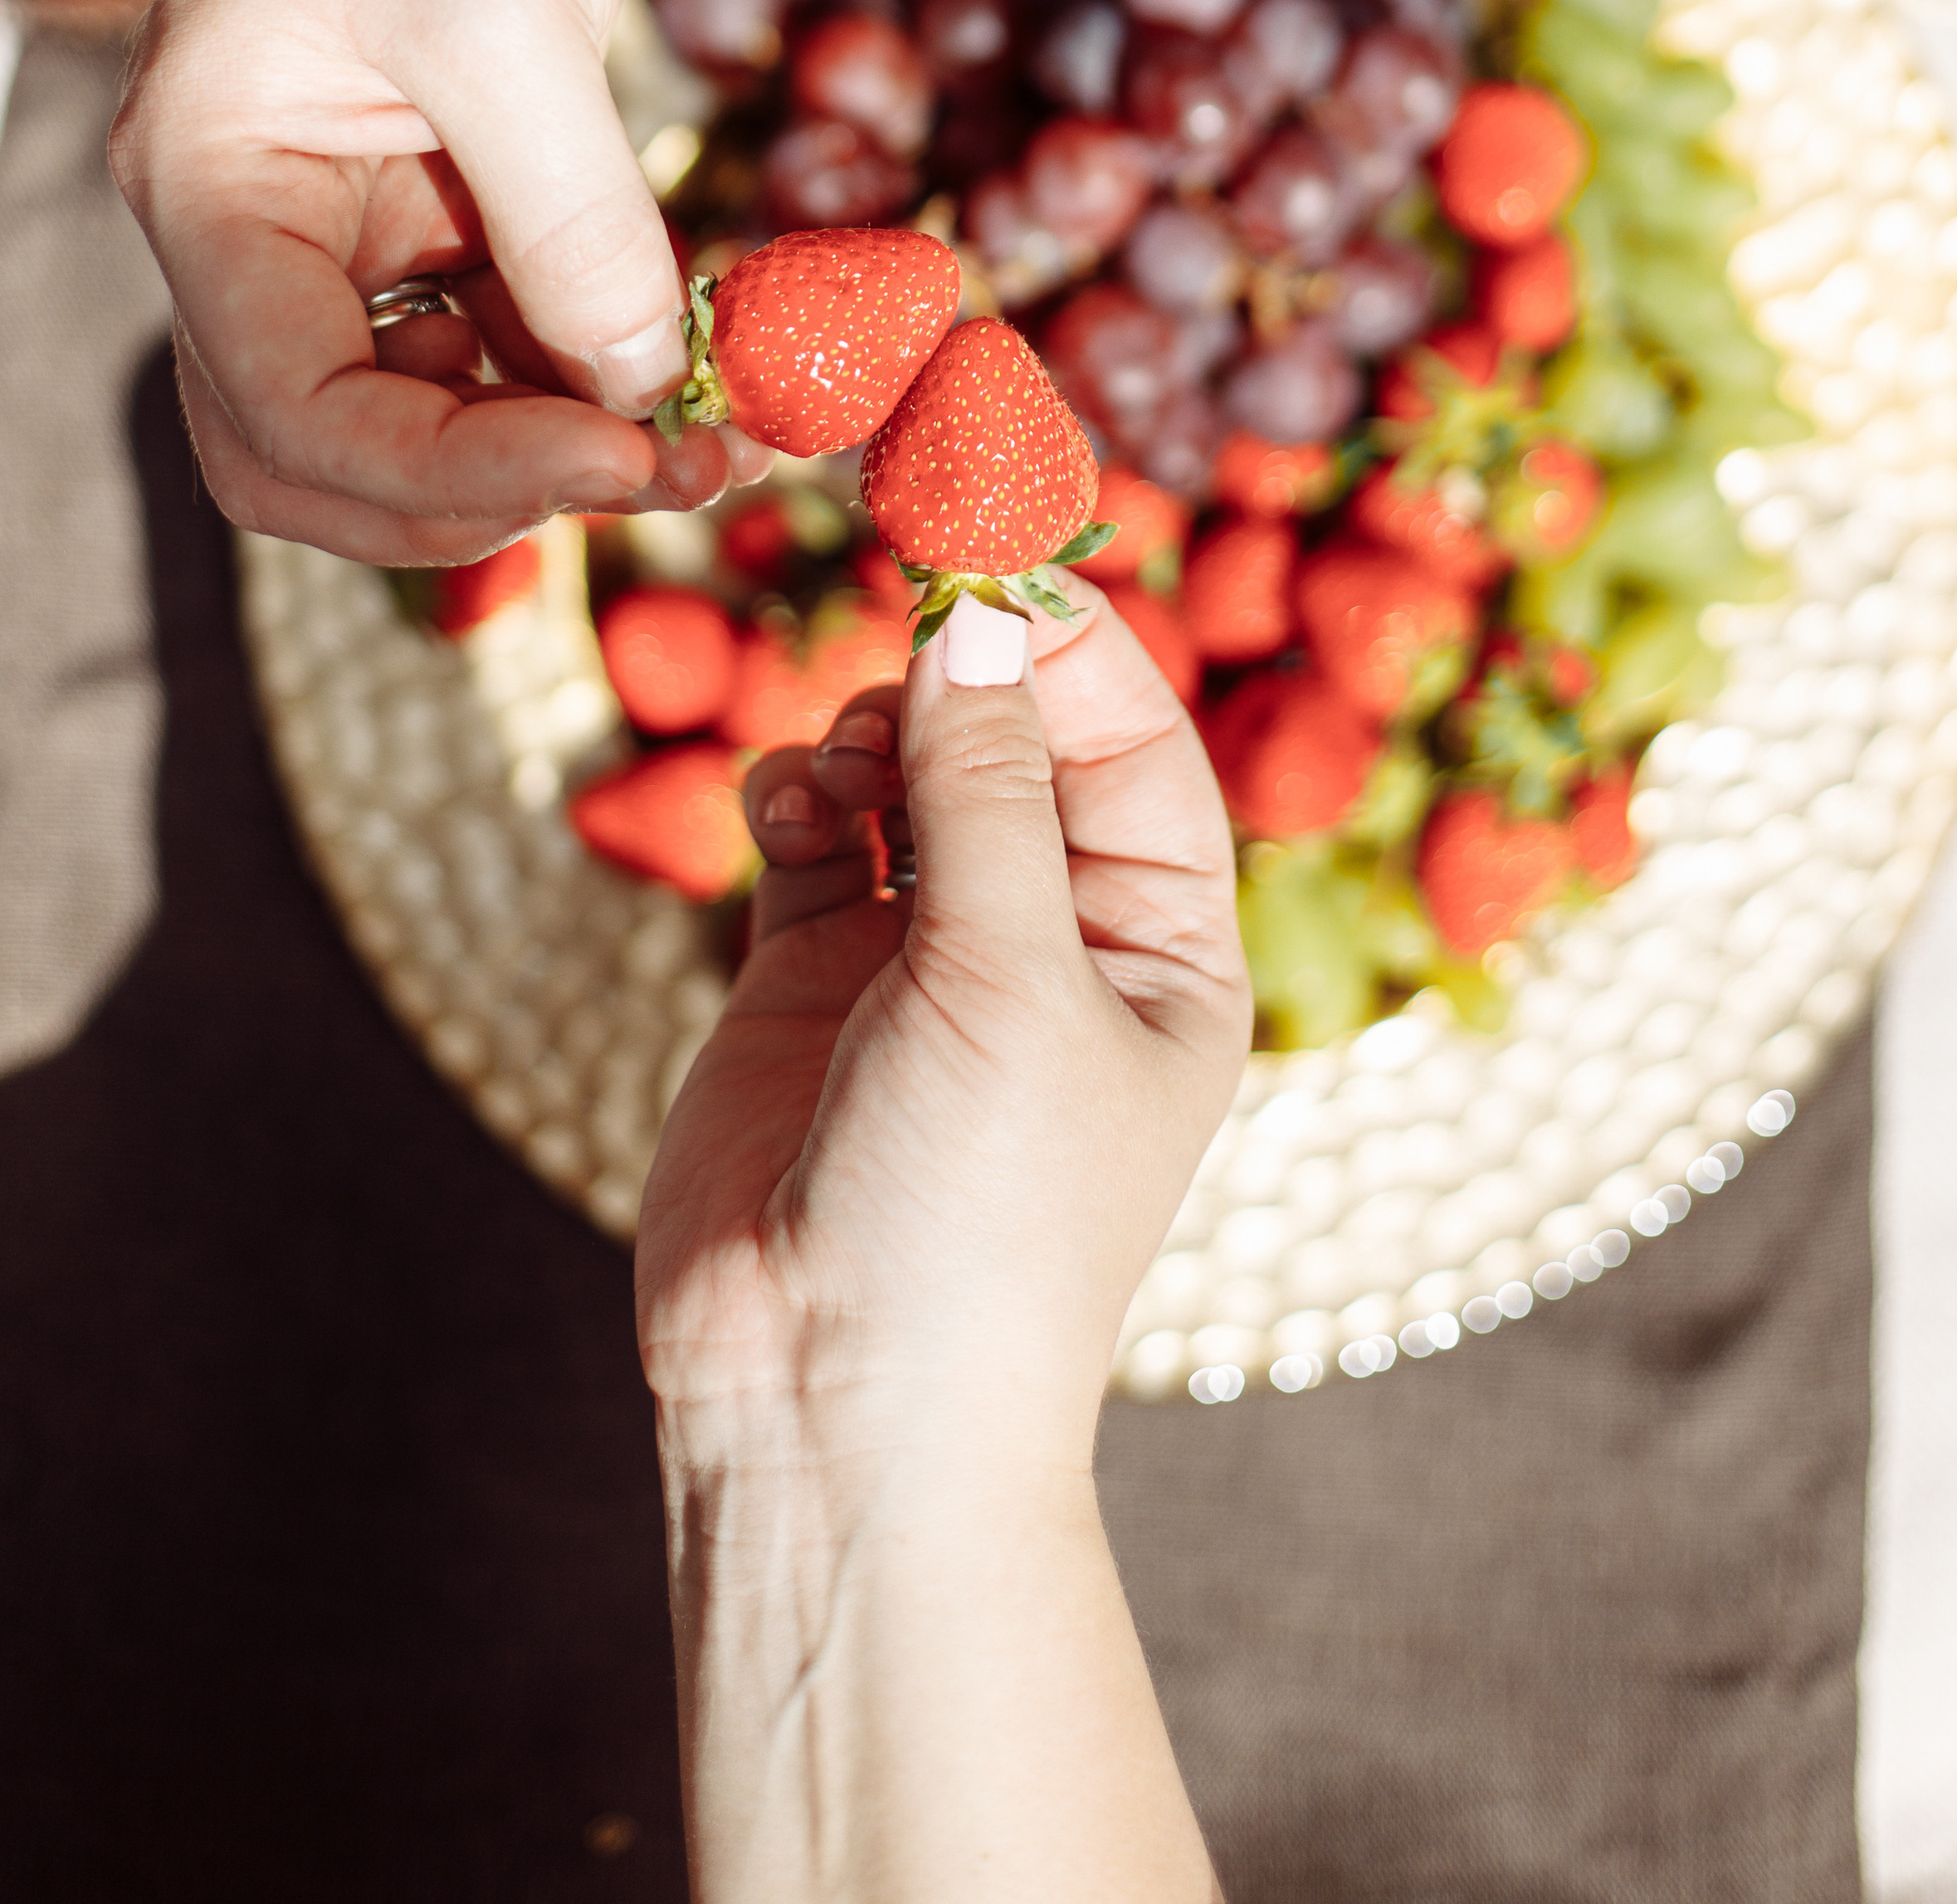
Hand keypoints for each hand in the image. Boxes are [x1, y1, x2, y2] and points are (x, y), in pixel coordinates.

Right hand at [111, 0, 766, 564]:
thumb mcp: (495, 11)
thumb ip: (565, 221)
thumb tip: (636, 390)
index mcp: (213, 186)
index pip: (294, 417)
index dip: (456, 474)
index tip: (619, 458)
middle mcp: (269, 219)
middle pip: (338, 454)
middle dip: (498, 491)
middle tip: (676, 472)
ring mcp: (367, 202)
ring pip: (441, 401)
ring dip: (572, 433)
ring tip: (727, 423)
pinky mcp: (464, 171)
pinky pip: (519, 318)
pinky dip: (605, 357)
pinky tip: (709, 349)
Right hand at [637, 583, 1249, 1460]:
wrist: (829, 1403)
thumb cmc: (978, 1216)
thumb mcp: (1012, 979)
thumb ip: (989, 787)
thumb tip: (980, 619)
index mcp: (1167, 950)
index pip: (1138, 743)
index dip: (1071, 643)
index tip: (988, 553)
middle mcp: (1057, 941)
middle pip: (1020, 740)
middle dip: (961, 681)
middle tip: (899, 641)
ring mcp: (930, 957)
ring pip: (912, 771)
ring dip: (874, 735)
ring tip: (847, 770)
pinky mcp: (814, 979)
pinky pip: (819, 831)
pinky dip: (802, 792)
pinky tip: (790, 810)